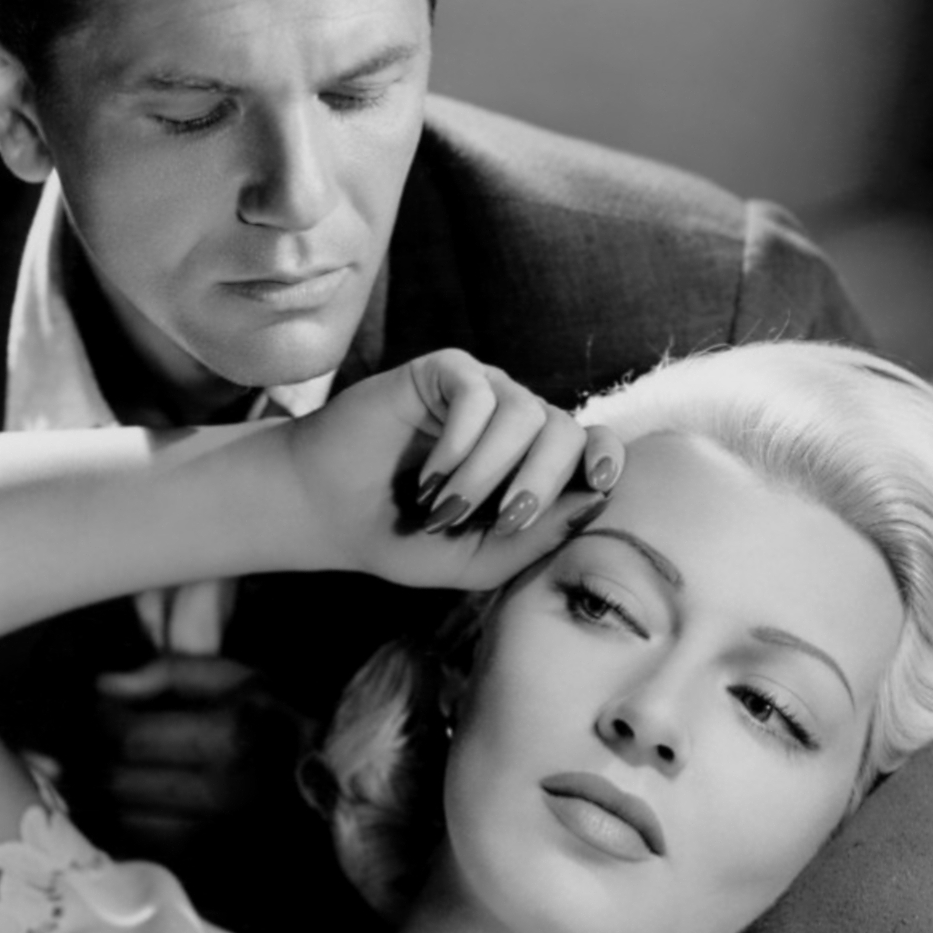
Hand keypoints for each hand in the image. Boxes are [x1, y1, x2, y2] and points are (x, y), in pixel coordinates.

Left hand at [93, 655, 299, 858]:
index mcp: (228, 738)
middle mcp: (218, 793)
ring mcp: (212, 838)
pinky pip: (141, 849)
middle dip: (99, 757)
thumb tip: (105, 685)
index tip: (106, 708)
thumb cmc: (272, 724)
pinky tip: (136, 804)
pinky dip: (128, 826)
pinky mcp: (204, 866)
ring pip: (123, 819)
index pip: (130, 735)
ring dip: (109, 795)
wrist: (316, 785)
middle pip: (119, 781)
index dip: (104, 719)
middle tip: (103, 741)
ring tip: (119, 771)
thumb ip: (170, 672)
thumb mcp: (236, 679)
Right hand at [281, 349, 622, 591]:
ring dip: (488, 471)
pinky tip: (431, 478)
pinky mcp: (442, 372)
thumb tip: (596, 502)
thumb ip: (534, 541)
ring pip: (524, 411)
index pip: (592, 446)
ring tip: (444, 507)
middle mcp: (515, 420)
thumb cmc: (403, 537)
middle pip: (565, 429)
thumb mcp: (476, 559)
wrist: (327, 513)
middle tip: (504, 521)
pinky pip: (477, 394)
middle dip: (542, 482)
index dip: (606, 458)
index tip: (603, 484)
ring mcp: (481, 392)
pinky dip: (460, 443)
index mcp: (533, 462)